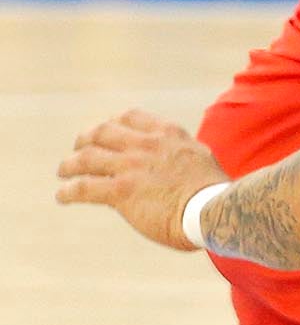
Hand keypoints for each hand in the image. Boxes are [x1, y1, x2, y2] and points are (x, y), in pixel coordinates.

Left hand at [56, 109, 227, 251]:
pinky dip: (68, 191)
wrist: (212, 207)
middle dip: (85, 139)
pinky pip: (83, 187)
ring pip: (87, 157)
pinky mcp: (121, 191)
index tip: (104, 132)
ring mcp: (132, 166)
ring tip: (64, 172)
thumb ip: (180, 152)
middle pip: (102, 132)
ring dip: (70, 164)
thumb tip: (174, 160)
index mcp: (167, 133)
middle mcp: (146, 144)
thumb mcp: (199, 156)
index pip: (129, 116)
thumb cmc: (212, 190)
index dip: (112, 123)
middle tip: (78, 149)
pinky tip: (63, 196)